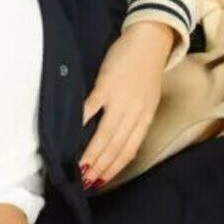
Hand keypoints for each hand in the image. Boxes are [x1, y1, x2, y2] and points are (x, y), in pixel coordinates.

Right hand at [79, 21, 176, 187]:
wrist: (150, 41)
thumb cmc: (145, 71)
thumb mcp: (147, 100)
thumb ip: (134, 119)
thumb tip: (115, 140)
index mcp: (145, 118)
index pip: (129, 150)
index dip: (115, 168)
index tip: (101, 182)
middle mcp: (135, 113)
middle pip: (116, 147)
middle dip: (101, 167)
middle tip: (86, 182)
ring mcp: (121, 100)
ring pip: (106, 134)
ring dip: (92, 154)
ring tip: (80, 168)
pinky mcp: (107, 85)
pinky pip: (92, 109)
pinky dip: (82, 124)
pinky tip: (72, 136)